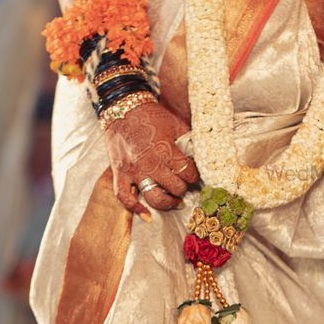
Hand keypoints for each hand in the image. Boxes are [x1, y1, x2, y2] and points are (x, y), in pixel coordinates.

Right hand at [103, 99, 198, 215]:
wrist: (123, 108)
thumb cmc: (151, 116)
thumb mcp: (176, 124)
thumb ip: (189, 142)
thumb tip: (202, 155)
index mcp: (166, 150)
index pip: (188, 173)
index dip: (195, 176)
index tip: (195, 175)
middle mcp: (150, 163)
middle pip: (175, 187)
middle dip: (184, 188)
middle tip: (185, 185)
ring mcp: (133, 171)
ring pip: (154, 197)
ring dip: (167, 203)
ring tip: (175, 202)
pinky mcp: (120, 173)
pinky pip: (125, 197)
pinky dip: (135, 208)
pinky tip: (147, 215)